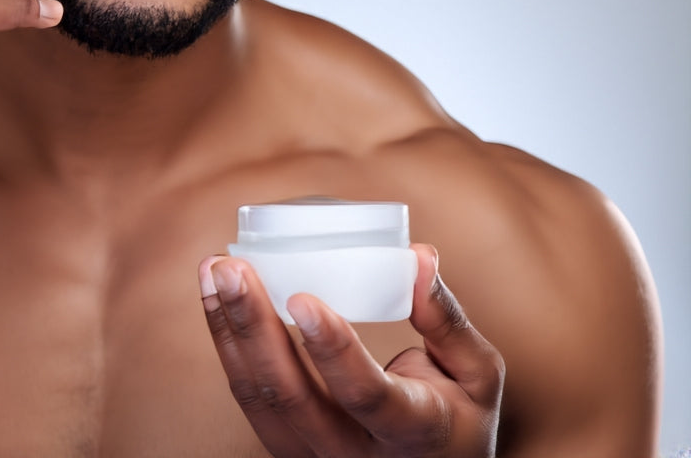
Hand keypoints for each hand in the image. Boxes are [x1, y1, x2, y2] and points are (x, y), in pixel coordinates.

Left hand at [200, 245, 503, 456]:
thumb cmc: (459, 419)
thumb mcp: (478, 375)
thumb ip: (447, 318)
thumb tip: (418, 253)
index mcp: (413, 433)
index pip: (365, 395)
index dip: (332, 349)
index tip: (301, 297)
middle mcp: (355, 456)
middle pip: (292, 398)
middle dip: (253, 326)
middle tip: (231, 265)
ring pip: (259, 401)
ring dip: (228, 331)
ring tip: (213, 270)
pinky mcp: (290, 447)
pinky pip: (251, 400)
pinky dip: (228, 346)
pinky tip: (216, 301)